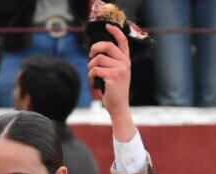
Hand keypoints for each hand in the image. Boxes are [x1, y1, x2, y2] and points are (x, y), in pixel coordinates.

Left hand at [88, 24, 135, 141]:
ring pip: (98, 59)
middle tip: (90, 55)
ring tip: (92, 74)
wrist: (119, 106)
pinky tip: (93, 81)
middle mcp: (125, 63)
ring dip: (91, 66)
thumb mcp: (116, 74)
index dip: (115, 32)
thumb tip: (95, 52)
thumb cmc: (114, 91)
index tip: (107, 26)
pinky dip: (91, 75)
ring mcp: (120, 69)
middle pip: (107, 46)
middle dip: (95, 49)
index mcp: (126, 61)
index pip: (123, 41)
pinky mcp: (113, 76)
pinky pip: (96, 69)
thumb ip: (110, 62)